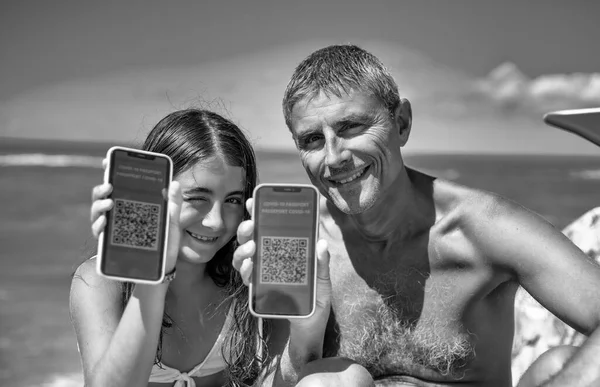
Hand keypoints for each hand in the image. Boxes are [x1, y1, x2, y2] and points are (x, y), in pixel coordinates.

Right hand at [90, 158, 183, 272]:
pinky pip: (99, 233)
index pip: (119, 186)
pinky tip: (104, 223)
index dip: (111, 172)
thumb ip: (173, 204)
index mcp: (133, 205)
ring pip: (97, 212)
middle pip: (103, 196)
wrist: (162, 270)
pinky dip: (99, 226)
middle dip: (102, 188)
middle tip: (109, 185)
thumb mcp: (173, 223)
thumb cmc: (166, 245)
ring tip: (109, 202)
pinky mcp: (110, 244)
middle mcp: (119, 215)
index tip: (106, 160)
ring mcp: (113, 229)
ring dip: (99, 205)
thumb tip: (174, 183)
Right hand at [232, 198, 331, 326]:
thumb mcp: (323, 281)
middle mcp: (269, 260)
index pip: (269, 229)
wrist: (309, 328)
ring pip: (242, 257)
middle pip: (251, 239)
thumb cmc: (316, 301)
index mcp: (284, 251)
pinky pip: (246, 278)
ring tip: (251, 247)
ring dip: (243, 250)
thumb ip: (322, 264)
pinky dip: (245, 271)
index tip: (253, 201)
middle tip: (251, 225)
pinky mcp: (258, 290)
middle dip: (246, 229)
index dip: (258, 213)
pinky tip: (249, 268)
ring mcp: (261, 274)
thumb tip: (321, 243)